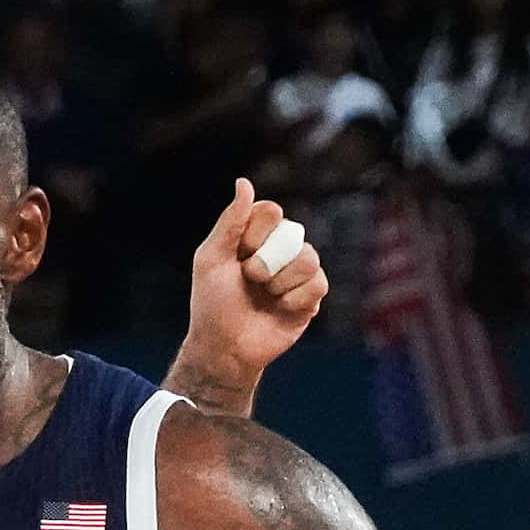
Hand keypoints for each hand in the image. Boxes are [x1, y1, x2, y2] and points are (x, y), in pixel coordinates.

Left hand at [173, 177, 328, 404]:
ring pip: (309, 257)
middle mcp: (281, 248)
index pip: (271, 211)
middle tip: (249, 280)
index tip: (238, 256)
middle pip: (292, 233)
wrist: (225, 347)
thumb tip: (244, 182)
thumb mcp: (211, 258)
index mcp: (256, 234)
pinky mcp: (311, 296)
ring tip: (265, 296)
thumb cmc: (212, 303)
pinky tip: (280, 309)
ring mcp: (298, 272)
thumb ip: (230, 221)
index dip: (255, 234)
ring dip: (280, 281)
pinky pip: (318, 283)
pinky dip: (294, 299)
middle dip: (265, 262)